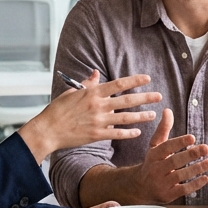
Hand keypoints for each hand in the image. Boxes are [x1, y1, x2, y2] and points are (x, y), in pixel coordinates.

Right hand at [18, 72, 161, 160]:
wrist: (48, 130)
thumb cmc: (58, 110)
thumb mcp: (72, 92)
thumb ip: (88, 84)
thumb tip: (96, 72)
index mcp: (93, 93)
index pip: (119, 84)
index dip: (135, 80)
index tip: (147, 78)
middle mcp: (98, 105)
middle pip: (127, 100)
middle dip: (145, 98)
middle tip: (159, 96)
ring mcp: (99, 121)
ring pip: (126, 118)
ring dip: (142, 116)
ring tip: (153, 114)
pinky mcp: (97, 135)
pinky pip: (117, 134)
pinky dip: (129, 133)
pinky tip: (138, 132)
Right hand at [129, 108, 207, 203]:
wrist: (140, 187)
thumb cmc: (153, 162)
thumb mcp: (155, 146)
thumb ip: (163, 129)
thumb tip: (168, 110)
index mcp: (153, 155)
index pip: (166, 147)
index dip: (179, 142)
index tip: (193, 137)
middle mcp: (155, 169)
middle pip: (174, 161)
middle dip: (191, 155)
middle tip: (206, 148)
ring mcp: (161, 183)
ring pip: (179, 176)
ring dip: (196, 169)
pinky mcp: (167, 195)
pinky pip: (183, 190)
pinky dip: (195, 184)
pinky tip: (206, 178)